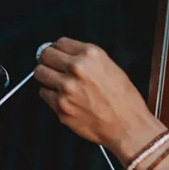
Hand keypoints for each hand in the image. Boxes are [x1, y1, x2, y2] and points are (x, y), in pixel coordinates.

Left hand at [35, 37, 166, 161]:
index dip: (58, 50)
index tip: (58, 56)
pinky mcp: (61, 107)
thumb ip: (86, 59)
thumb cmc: (124, 100)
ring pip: (40, 74)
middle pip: (45, 55)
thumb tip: (65, 56)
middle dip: (48, 61)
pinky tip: (65, 99)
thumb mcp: (110, 67)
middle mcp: (77, 69)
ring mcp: (66, 89)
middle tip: (53, 68)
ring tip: (59, 84)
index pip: (59, 43)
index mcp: (90, 55)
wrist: (128, 126)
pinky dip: (51, 96)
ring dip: (47, 77)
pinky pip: (44, 94)